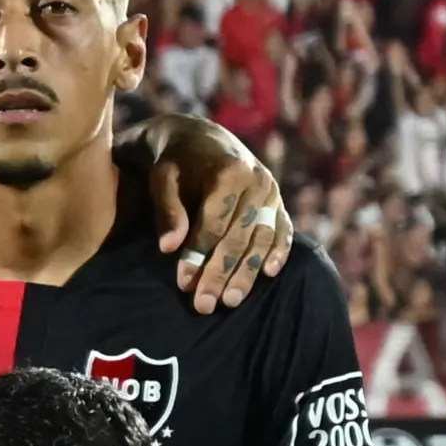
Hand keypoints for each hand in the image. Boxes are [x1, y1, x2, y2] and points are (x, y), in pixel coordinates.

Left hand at [124, 115, 294, 312]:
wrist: (201, 140)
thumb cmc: (175, 162)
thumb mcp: (163, 179)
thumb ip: (168, 211)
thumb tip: (169, 248)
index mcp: (229, 173)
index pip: (214, 224)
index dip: (198, 255)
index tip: (184, 284)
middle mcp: (257, 182)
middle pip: (239, 237)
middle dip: (221, 273)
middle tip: (204, 305)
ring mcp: (271, 193)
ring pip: (261, 239)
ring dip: (247, 273)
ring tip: (230, 302)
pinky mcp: (277, 203)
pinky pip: (282, 231)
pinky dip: (277, 252)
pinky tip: (269, 274)